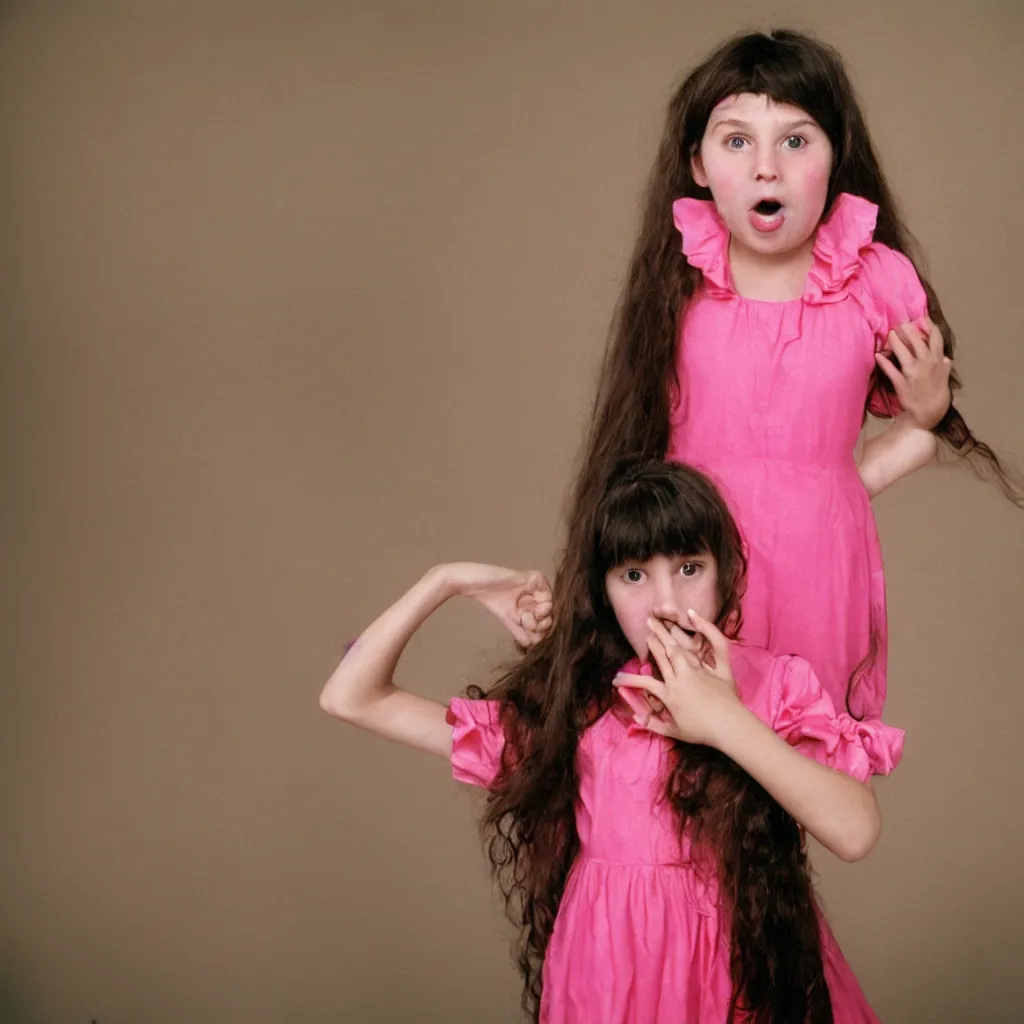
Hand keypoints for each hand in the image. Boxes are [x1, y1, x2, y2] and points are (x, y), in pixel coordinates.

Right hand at [440, 563, 552, 645]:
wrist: (476, 585)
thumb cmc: (491, 600)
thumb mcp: (509, 621)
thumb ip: (522, 632)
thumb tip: (533, 646)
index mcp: (533, 602)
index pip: (546, 618)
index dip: (542, 630)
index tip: (531, 635)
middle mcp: (538, 593)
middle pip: (551, 612)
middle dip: (541, 624)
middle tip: (526, 625)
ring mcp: (537, 584)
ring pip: (551, 603)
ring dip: (539, 616)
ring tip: (523, 616)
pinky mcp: (535, 577)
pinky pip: (547, 591)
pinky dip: (538, 603)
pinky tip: (526, 608)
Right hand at [613, 609, 738, 745]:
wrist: (729, 727)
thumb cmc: (701, 732)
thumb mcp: (674, 732)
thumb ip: (654, 724)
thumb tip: (635, 718)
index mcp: (670, 693)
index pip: (644, 683)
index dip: (629, 679)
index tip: (616, 679)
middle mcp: (681, 677)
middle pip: (663, 654)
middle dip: (654, 639)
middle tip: (647, 624)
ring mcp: (699, 670)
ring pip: (680, 648)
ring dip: (667, 633)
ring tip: (659, 621)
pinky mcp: (717, 667)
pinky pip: (714, 646)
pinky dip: (706, 629)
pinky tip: (693, 616)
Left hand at [875, 317, 951, 429]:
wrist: (928, 415)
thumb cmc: (937, 397)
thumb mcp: (945, 381)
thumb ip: (945, 368)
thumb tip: (948, 358)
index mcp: (938, 362)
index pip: (936, 339)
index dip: (929, 327)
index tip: (923, 318)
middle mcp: (927, 364)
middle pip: (918, 342)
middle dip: (909, 330)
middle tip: (901, 323)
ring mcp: (914, 373)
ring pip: (904, 353)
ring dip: (896, 342)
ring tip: (890, 334)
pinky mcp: (902, 383)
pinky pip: (891, 371)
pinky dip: (884, 363)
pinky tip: (877, 355)